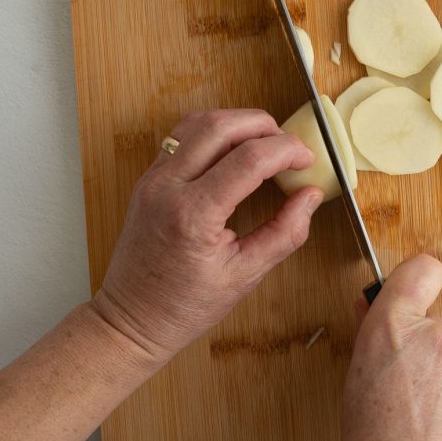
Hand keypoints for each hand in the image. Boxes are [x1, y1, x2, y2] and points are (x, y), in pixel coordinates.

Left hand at [91, 109, 321, 365]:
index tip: (306, 159)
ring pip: (199, 121)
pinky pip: (182, 136)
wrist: (131, 318)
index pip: (249, 159)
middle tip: (289, 147)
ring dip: (238, 122)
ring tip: (264, 144)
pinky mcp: (148, 177)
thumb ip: (285, 233)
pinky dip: (214, 131)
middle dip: (264, 126)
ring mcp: (153, 178)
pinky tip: (233, 150)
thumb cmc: (184, 305)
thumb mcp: (245, 276)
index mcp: (194, 215)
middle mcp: (168, 187)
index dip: (286, 150)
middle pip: (222, 126)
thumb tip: (310, 196)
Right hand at [341, 255, 441, 440]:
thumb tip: (374, 312)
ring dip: (441, 381)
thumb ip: (371, 340)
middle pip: (432, 326)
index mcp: (391, 330)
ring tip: (421, 421)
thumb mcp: (354, 388)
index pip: (420, 270)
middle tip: (402, 388)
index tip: (413, 290)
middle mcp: (434, 338)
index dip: (416, 279)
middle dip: (420, 350)